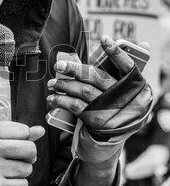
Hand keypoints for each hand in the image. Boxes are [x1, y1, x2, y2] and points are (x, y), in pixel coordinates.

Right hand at [0, 122, 44, 185]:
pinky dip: (16, 185)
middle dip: (28, 155)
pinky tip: (2, 182)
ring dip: (21, 171)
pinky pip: (23, 185)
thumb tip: (40, 130)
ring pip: (28, 169)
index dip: (23, 138)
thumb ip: (12, 133)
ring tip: (4, 171)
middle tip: (15, 158)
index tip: (13, 144)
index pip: (23, 130)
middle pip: (30, 149)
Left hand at [47, 36, 151, 185]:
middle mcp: (122, 98)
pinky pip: (76, 106)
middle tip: (58, 66)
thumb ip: (119, 72)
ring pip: (83, 91)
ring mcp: (108, 109)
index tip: (106, 40)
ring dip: (64, 85)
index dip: (118, 53)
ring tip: (52, 84)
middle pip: (96, 77)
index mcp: (132, 88)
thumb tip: (128, 44)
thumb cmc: (114, 112)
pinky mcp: (95, 121)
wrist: (109, 145)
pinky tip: (52, 98)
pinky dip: (61, 100)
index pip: (128, 66)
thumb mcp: (122, 95)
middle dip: (75, 69)